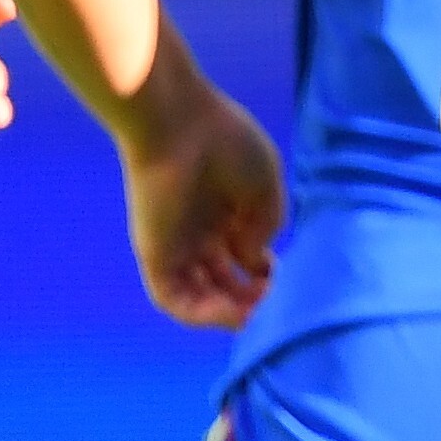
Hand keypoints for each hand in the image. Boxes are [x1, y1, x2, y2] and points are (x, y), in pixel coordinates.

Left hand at [124, 75, 283, 329]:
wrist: (179, 124)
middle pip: (221, 281)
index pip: (243, 257)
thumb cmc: (226, 143)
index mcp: (225, 212)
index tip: (285, 274)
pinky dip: (202, 313)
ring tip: (257, 315)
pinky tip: (234, 313)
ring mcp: (176, 246)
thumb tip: (254, 258)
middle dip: (249, 298)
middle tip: (274, 305)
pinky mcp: (155, 256)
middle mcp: (199, 233)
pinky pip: (174, 298)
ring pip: (199, 295)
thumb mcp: (265, 182)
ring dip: (228, 312)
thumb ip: (267, 223)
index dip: (264, 272)